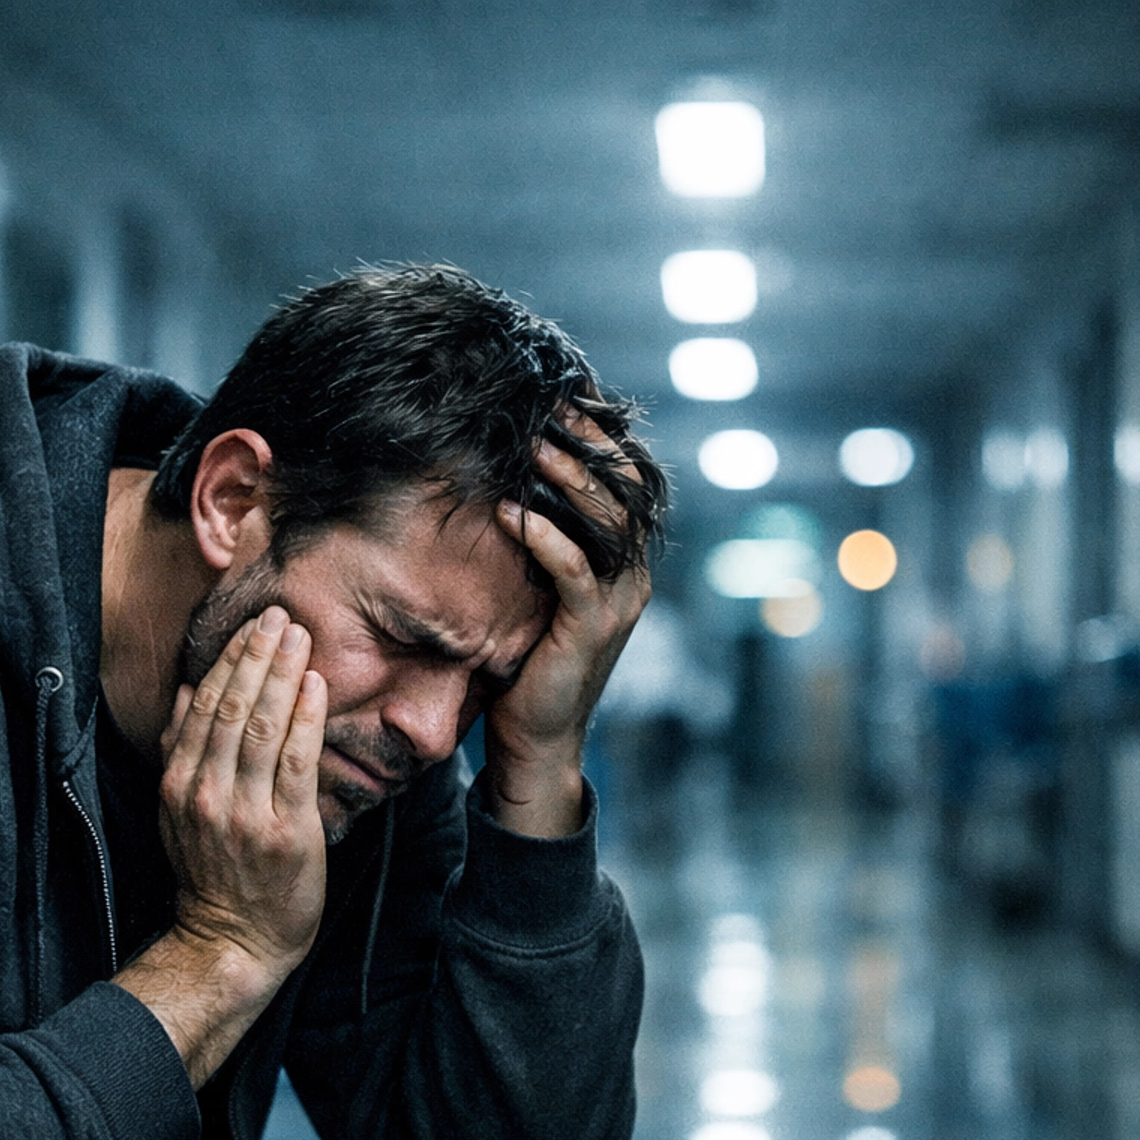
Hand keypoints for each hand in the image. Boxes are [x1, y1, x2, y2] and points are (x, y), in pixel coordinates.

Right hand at [116, 607, 326, 1086]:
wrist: (233, 942)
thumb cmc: (213, 876)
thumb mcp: (178, 814)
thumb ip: (181, 753)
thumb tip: (185, 693)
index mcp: (179, 785)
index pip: (203, 706)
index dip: (228, 659)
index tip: (251, 625)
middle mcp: (207, 793)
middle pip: (232, 707)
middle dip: (256, 654)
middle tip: (280, 615)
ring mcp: (245, 812)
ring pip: (262, 726)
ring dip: (282, 673)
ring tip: (299, 636)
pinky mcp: (285, 830)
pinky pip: (295, 761)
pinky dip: (304, 717)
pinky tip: (315, 685)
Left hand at [487, 415, 651, 836]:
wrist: (537, 739)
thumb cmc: (528, 664)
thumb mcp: (538, 594)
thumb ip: (541, 547)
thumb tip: (506, 486)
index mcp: (625, 564)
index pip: (627, 483)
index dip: (602, 440)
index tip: (566, 399)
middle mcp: (632, 578)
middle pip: (624, 491)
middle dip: (587, 446)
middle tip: (550, 408)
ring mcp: (617, 604)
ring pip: (606, 523)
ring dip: (567, 481)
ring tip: (532, 446)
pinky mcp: (590, 629)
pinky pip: (574, 570)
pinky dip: (545, 536)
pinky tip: (512, 513)